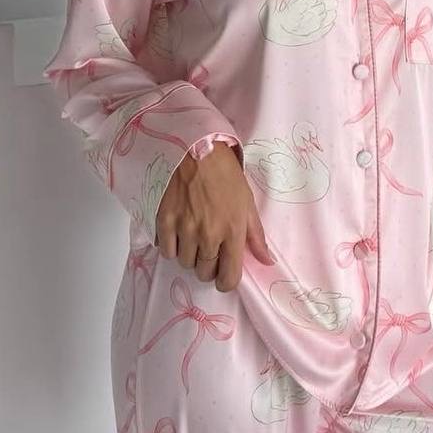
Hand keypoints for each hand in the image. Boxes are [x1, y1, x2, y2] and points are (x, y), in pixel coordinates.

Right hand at [155, 142, 273, 291]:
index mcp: (233, 231)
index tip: (223, 277)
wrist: (197, 150)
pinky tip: (178, 233)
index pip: (229, 277)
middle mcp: (209, 235)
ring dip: (190, 255)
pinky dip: (171, 246)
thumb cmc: (225, 175)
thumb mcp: (247, 203)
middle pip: (204, 273)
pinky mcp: (164, 221)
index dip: (226, 282)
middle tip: (209, 249)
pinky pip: (166, 251)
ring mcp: (184, 229)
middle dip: (208, 266)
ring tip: (193, 238)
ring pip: (184, 263)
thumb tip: (267, 261)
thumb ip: (256, 236)